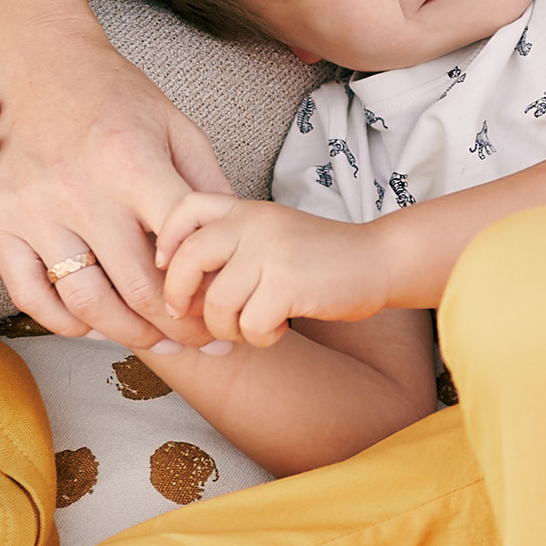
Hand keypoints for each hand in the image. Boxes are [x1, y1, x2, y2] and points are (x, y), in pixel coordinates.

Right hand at [0, 30, 232, 346]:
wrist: (41, 63)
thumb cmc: (118, 97)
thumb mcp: (177, 128)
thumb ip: (208, 188)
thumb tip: (237, 246)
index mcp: (132, 166)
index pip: (179, 256)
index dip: (206, 296)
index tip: (221, 314)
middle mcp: (81, 192)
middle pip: (137, 293)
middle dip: (177, 331)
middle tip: (199, 343)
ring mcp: (35, 210)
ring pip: (85, 305)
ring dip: (127, 335)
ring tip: (155, 340)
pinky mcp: (0, 221)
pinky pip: (31, 296)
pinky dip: (65, 322)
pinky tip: (94, 323)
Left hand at [155, 193, 387, 346]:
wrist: (379, 260)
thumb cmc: (321, 258)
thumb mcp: (272, 235)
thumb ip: (232, 247)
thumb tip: (182, 290)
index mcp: (246, 209)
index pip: (185, 207)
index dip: (166, 240)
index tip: (168, 269)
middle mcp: (254, 224)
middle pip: (187, 260)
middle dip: (180, 298)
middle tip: (194, 318)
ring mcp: (270, 252)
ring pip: (217, 305)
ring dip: (229, 329)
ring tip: (253, 326)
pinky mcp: (288, 285)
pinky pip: (249, 326)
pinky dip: (261, 338)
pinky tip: (280, 329)